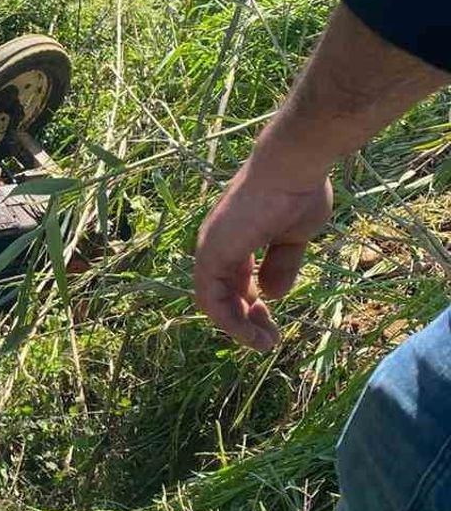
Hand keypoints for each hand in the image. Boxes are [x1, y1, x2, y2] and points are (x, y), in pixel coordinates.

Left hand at [193, 160, 331, 351]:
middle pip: (221, 294)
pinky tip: (251, 334)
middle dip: (245, 320)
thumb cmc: (298, 193)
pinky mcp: (212, 254)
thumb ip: (281, 265)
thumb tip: (272, 295)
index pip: (232, 282)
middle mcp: (216, 244)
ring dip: (237, 328)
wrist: (294, 167)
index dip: (249, 305)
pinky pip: (212, 299)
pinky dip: (229, 321)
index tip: (272, 318)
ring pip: (213, 302)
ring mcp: (211, 248)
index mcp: (233, 239)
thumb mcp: (292, 238)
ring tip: (264, 344)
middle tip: (268, 339)